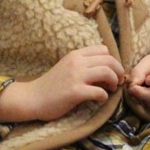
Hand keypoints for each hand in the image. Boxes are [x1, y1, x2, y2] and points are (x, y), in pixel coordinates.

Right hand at [0, 45, 123, 121]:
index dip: (112, 61)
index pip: (103, 50)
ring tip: (110, 89)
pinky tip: (99, 100)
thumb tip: (107, 70)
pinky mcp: (75, 92)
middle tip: (117, 82)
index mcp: (75, 55)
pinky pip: (99, 92)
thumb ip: (84, 64)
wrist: (32, 98)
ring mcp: (76, 76)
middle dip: (118, 71)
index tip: (112, 71)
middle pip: (109, 60)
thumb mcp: (67, 67)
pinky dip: (104, 96)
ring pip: (107, 72)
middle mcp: (77, 62)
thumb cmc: (51, 85)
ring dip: (113, 82)